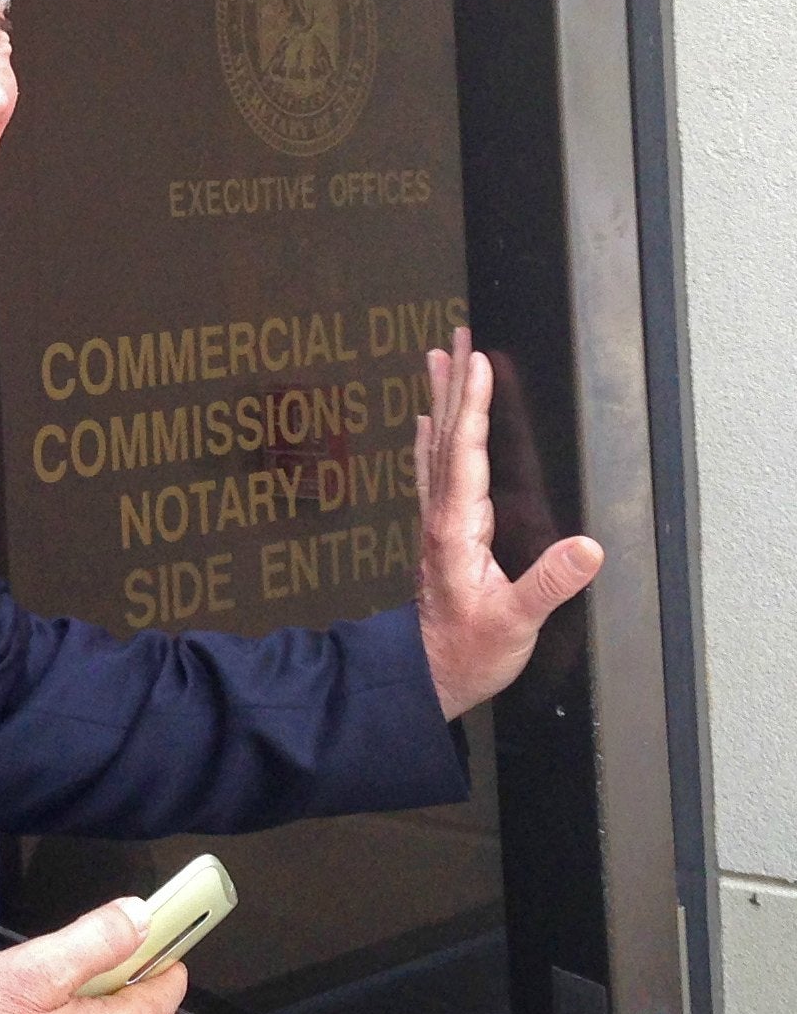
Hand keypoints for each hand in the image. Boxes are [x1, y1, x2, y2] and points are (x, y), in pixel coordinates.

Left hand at [415, 327, 604, 719]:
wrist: (425, 676)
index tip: (479, 364)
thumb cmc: (468, 652)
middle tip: (455, 337)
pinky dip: (431, 440)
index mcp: (458, 530)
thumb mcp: (514, 624)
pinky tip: (426, 421)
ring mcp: (436, 523)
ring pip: (436, 447)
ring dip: (439, 401)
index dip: (475, 407)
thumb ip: (549, 585)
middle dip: (453, 385)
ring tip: (436, 358)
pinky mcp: (437, 534)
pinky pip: (432, 472)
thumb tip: (587, 549)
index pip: (466, 454)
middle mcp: (441, 518)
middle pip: (447, 437)